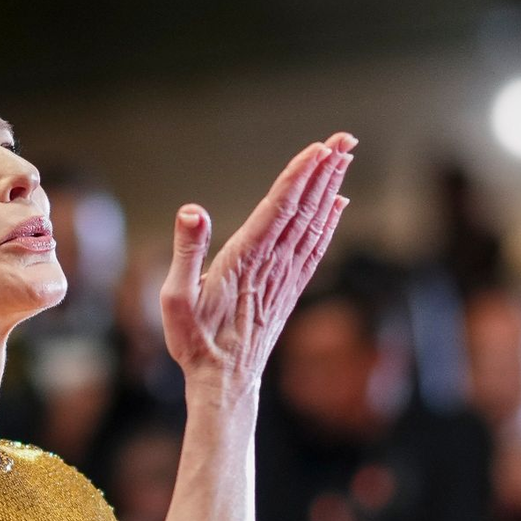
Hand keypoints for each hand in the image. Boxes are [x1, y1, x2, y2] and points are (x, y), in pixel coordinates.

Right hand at [160, 132, 354, 395]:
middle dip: (324, 171)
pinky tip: (338, 205)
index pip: (278, 208)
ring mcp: (284, 278)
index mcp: (244, 260)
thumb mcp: (175, 299)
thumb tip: (192, 210)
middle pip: (304, 209)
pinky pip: (315, 248)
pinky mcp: (288, 290)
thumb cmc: (195, 342)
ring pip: (313, 224)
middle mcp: (271, 265)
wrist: (225, 383)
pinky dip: (329, 222)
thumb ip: (185, 252)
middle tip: (345, 138)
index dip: (299, 177)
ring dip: (330, 189)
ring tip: (344, 158)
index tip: (319, 149)